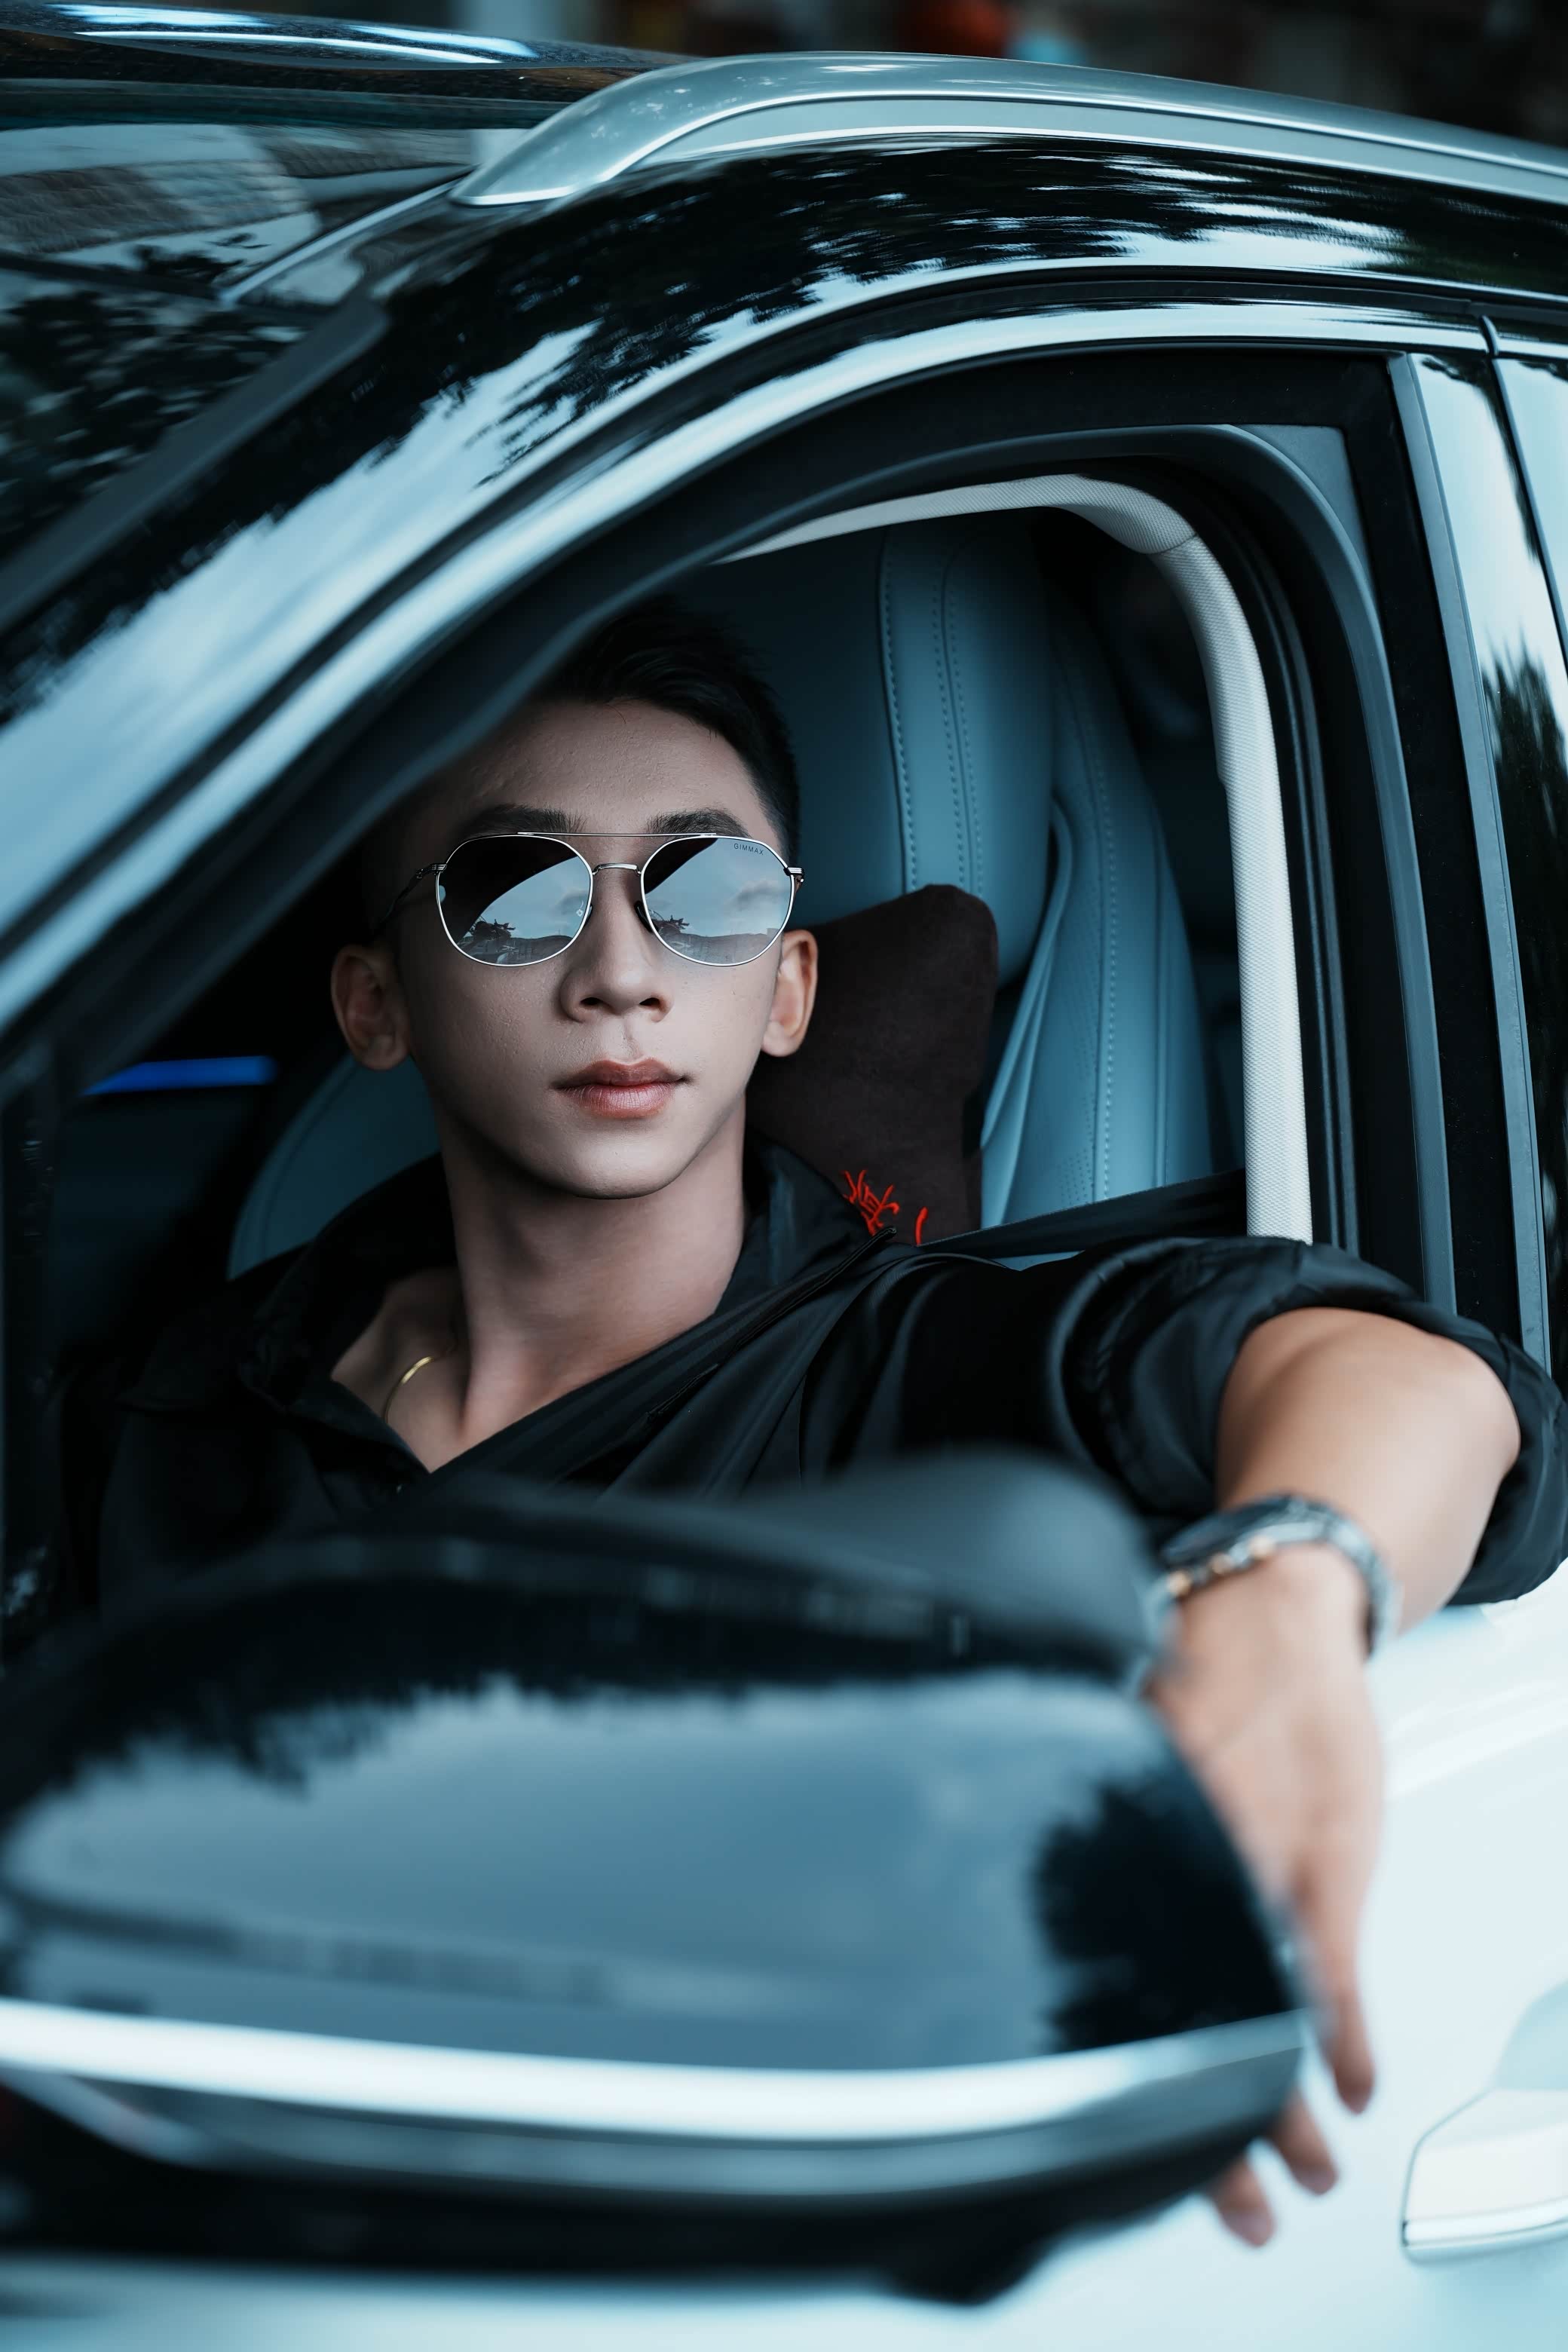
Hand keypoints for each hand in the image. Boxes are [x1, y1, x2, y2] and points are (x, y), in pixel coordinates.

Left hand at [1147, 1544, 1381, 2246]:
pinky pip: (1335, 1965)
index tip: (1111, 2143)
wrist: (1271, 1603)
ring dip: (1284, 2106)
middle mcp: (1182, 1850)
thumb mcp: (1105, 1752)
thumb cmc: (1186, 1676)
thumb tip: (996, 1873)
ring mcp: (1263, 1855)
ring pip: (1264, 2008)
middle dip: (1209, 2126)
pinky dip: (1345, 2033)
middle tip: (1227, 2203)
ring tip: (1299, 2176)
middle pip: (1188, 2013)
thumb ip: (1078, 1824)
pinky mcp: (1330, 1850)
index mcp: (1120, 1834)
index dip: (1113, 2070)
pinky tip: (1350, 2084)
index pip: (1114, 1976)